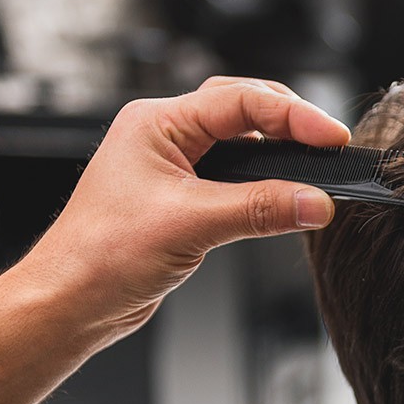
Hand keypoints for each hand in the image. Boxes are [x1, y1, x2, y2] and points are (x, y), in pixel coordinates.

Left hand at [18, 77, 348, 341]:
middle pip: (243, 111)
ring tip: (314, 170)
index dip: (293, 115)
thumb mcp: (191, 225)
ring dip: (277, 156)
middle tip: (330, 145)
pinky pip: (235, 181)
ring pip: (241, 146)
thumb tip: (314, 203)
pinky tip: (283, 200)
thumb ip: (260, 210)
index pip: (240, 101)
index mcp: (157, 124)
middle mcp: (165, 138)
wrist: (71, 302)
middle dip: (290, 124)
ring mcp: (173, 169)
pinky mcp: (182, 201)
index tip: (332, 136)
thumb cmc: (101, 256)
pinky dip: (264, 187)